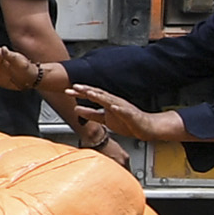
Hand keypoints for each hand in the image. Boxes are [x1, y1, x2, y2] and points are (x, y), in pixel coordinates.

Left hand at [62, 84, 188, 145]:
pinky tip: (114, 108)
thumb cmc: (127, 122)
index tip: (67, 91)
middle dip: (87, 90)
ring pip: (111, 101)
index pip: (92, 96)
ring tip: (90, 93)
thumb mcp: (104, 119)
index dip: (80, 93)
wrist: (146, 128)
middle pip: (99, 95)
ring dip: (100, 96)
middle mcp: (114, 102)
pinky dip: (119, 109)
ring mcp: (123, 108)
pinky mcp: (132, 115)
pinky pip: (125, 112)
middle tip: (75, 86)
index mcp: (107, 103)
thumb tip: (76, 109)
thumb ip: (90, 114)